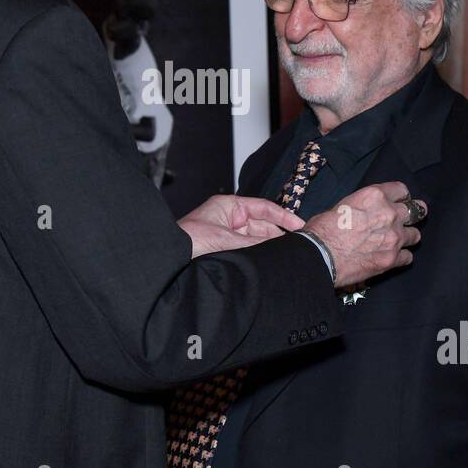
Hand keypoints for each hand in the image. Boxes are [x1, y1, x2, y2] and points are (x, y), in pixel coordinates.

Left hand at [178, 194, 305, 258]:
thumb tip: (275, 247)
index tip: (299, 225)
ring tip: (284, 254)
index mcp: (228, 206)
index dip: (283, 216)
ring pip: (256, 239)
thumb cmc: (186, 240)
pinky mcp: (225, 249)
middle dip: (278, 234)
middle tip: (296, 244)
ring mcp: (227, 234)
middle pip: (263, 225)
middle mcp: (229, 218)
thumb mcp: (224, 239)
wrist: (168, 259)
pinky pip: (248, 249)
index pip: (263, 208)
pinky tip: (268, 261)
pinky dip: (259, 254)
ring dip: (268, 246)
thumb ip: (252, 242)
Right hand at [304, 182, 425, 287]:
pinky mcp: (392, 259)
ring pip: (415, 235)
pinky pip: (408, 257)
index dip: (402, 196)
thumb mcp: (340, 206)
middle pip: (416, 211)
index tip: (400, 201)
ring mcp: (394, 238)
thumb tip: (361, 214)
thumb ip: (360, 207)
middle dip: (415, 214)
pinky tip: (392, 258)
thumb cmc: (322, 230)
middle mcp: (389, 214)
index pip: (401, 190)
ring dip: (408, 237)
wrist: (320, 256)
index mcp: (375, 196)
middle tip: (412, 218)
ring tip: (398, 241)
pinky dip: (401, 257)